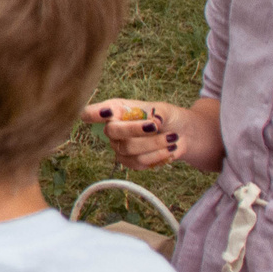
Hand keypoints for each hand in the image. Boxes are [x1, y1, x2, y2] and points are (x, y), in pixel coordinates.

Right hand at [83, 97, 202, 169]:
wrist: (180, 134)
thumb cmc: (167, 118)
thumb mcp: (163, 110)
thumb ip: (156, 114)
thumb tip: (153, 121)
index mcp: (116, 109)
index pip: (92, 112)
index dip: (94, 113)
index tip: (107, 113)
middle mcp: (112, 128)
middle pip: (112, 130)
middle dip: (135, 129)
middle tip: (156, 126)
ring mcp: (118, 146)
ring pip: (128, 148)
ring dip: (154, 144)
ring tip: (172, 138)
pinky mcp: (128, 161)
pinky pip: (138, 162)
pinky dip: (157, 156)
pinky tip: (168, 149)